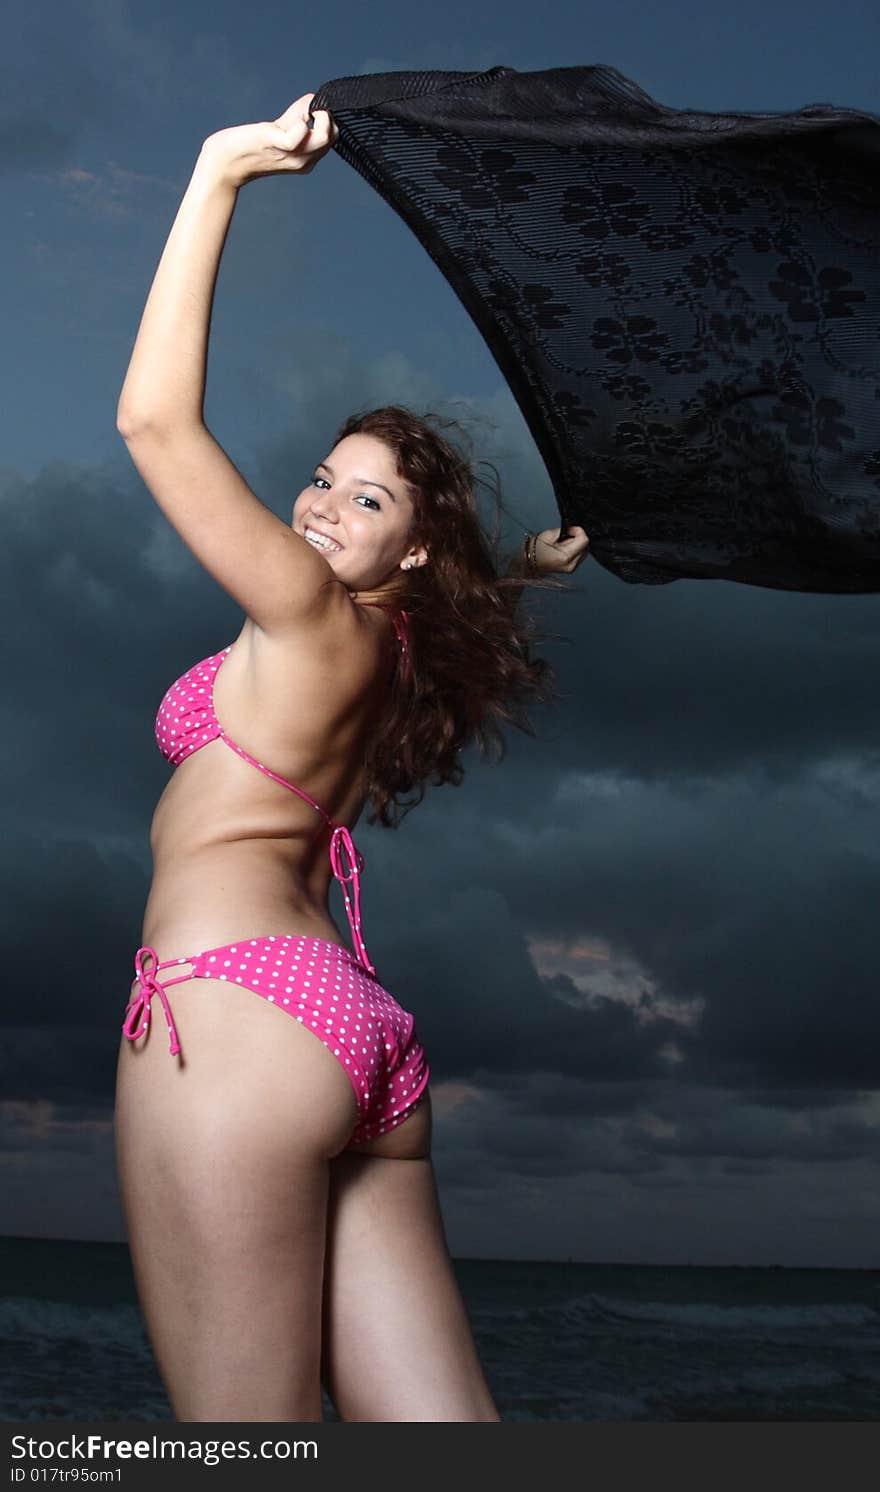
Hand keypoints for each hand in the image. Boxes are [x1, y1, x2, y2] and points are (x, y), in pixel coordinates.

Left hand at [199, 93, 337, 187]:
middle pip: (333, 136)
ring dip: (317, 114)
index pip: (332, 137)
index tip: (308, 110)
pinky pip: (299, 134)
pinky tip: (290, 118)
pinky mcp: (277, 144)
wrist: (224, 163)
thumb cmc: (248, 145)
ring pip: (325, 136)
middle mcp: (304, 161)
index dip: (326, 118)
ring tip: (299, 112)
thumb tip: (313, 100)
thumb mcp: (280, 132)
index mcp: (307, 160)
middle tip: (303, 110)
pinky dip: (300, 121)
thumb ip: (298, 117)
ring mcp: (292, 155)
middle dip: (325, 114)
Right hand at [533, 525, 589, 574]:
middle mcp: (571, 565)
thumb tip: (573, 530)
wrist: (527, 564)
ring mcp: (571, 569)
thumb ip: (564, 531)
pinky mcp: (570, 569)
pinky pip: (579, 556)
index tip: (570, 529)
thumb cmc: (533, 551)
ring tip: (562, 544)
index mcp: (565, 557)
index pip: (584, 540)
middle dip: (577, 538)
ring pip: (583, 551)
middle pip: (585, 546)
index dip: (578, 531)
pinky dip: (574, 550)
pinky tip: (563, 550)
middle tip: (564, 536)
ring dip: (576, 544)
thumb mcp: (549, 535)